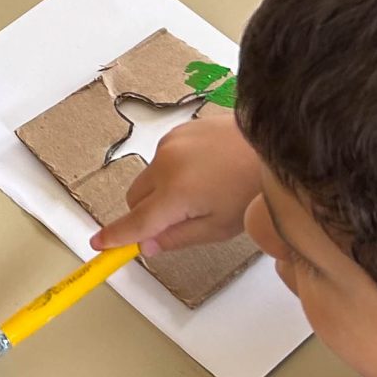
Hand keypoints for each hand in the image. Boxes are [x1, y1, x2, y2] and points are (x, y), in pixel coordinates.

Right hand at [89, 109, 262, 255]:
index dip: (116, 236)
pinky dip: (174, 171)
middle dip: (147, 215)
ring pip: (149, 178)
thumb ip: (178, 238)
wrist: (278, 144)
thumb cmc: (253, 188)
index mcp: (175, 193)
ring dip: (162, 192)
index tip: (98, 244)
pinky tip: (205, 172)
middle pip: (136, 199)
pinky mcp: (179, 129)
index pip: (136, 222)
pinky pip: (164, 159)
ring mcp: (171, 142)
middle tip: (180, 222)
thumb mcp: (219, 227)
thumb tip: (147, 246)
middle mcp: (165, 163)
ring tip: (204, 192)